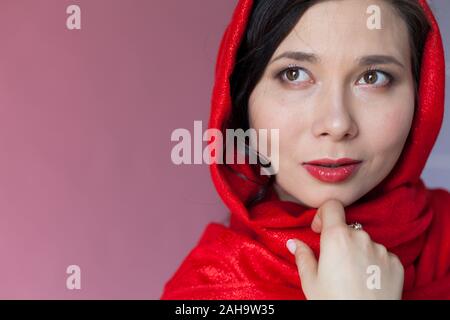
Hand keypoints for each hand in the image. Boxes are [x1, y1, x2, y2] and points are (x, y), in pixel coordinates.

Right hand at [286, 199, 403, 299]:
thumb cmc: (334, 303)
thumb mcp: (310, 281)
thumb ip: (303, 256)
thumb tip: (293, 243)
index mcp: (337, 237)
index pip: (332, 206)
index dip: (323, 214)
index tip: (319, 230)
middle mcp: (361, 237)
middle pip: (347, 228)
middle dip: (339, 240)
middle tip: (333, 263)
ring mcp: (382, 249)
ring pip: (365, 242)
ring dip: (357, 251)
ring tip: (351, 276)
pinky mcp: (396, 263)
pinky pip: (381, 255)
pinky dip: (374, 263)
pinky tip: (367, 281)